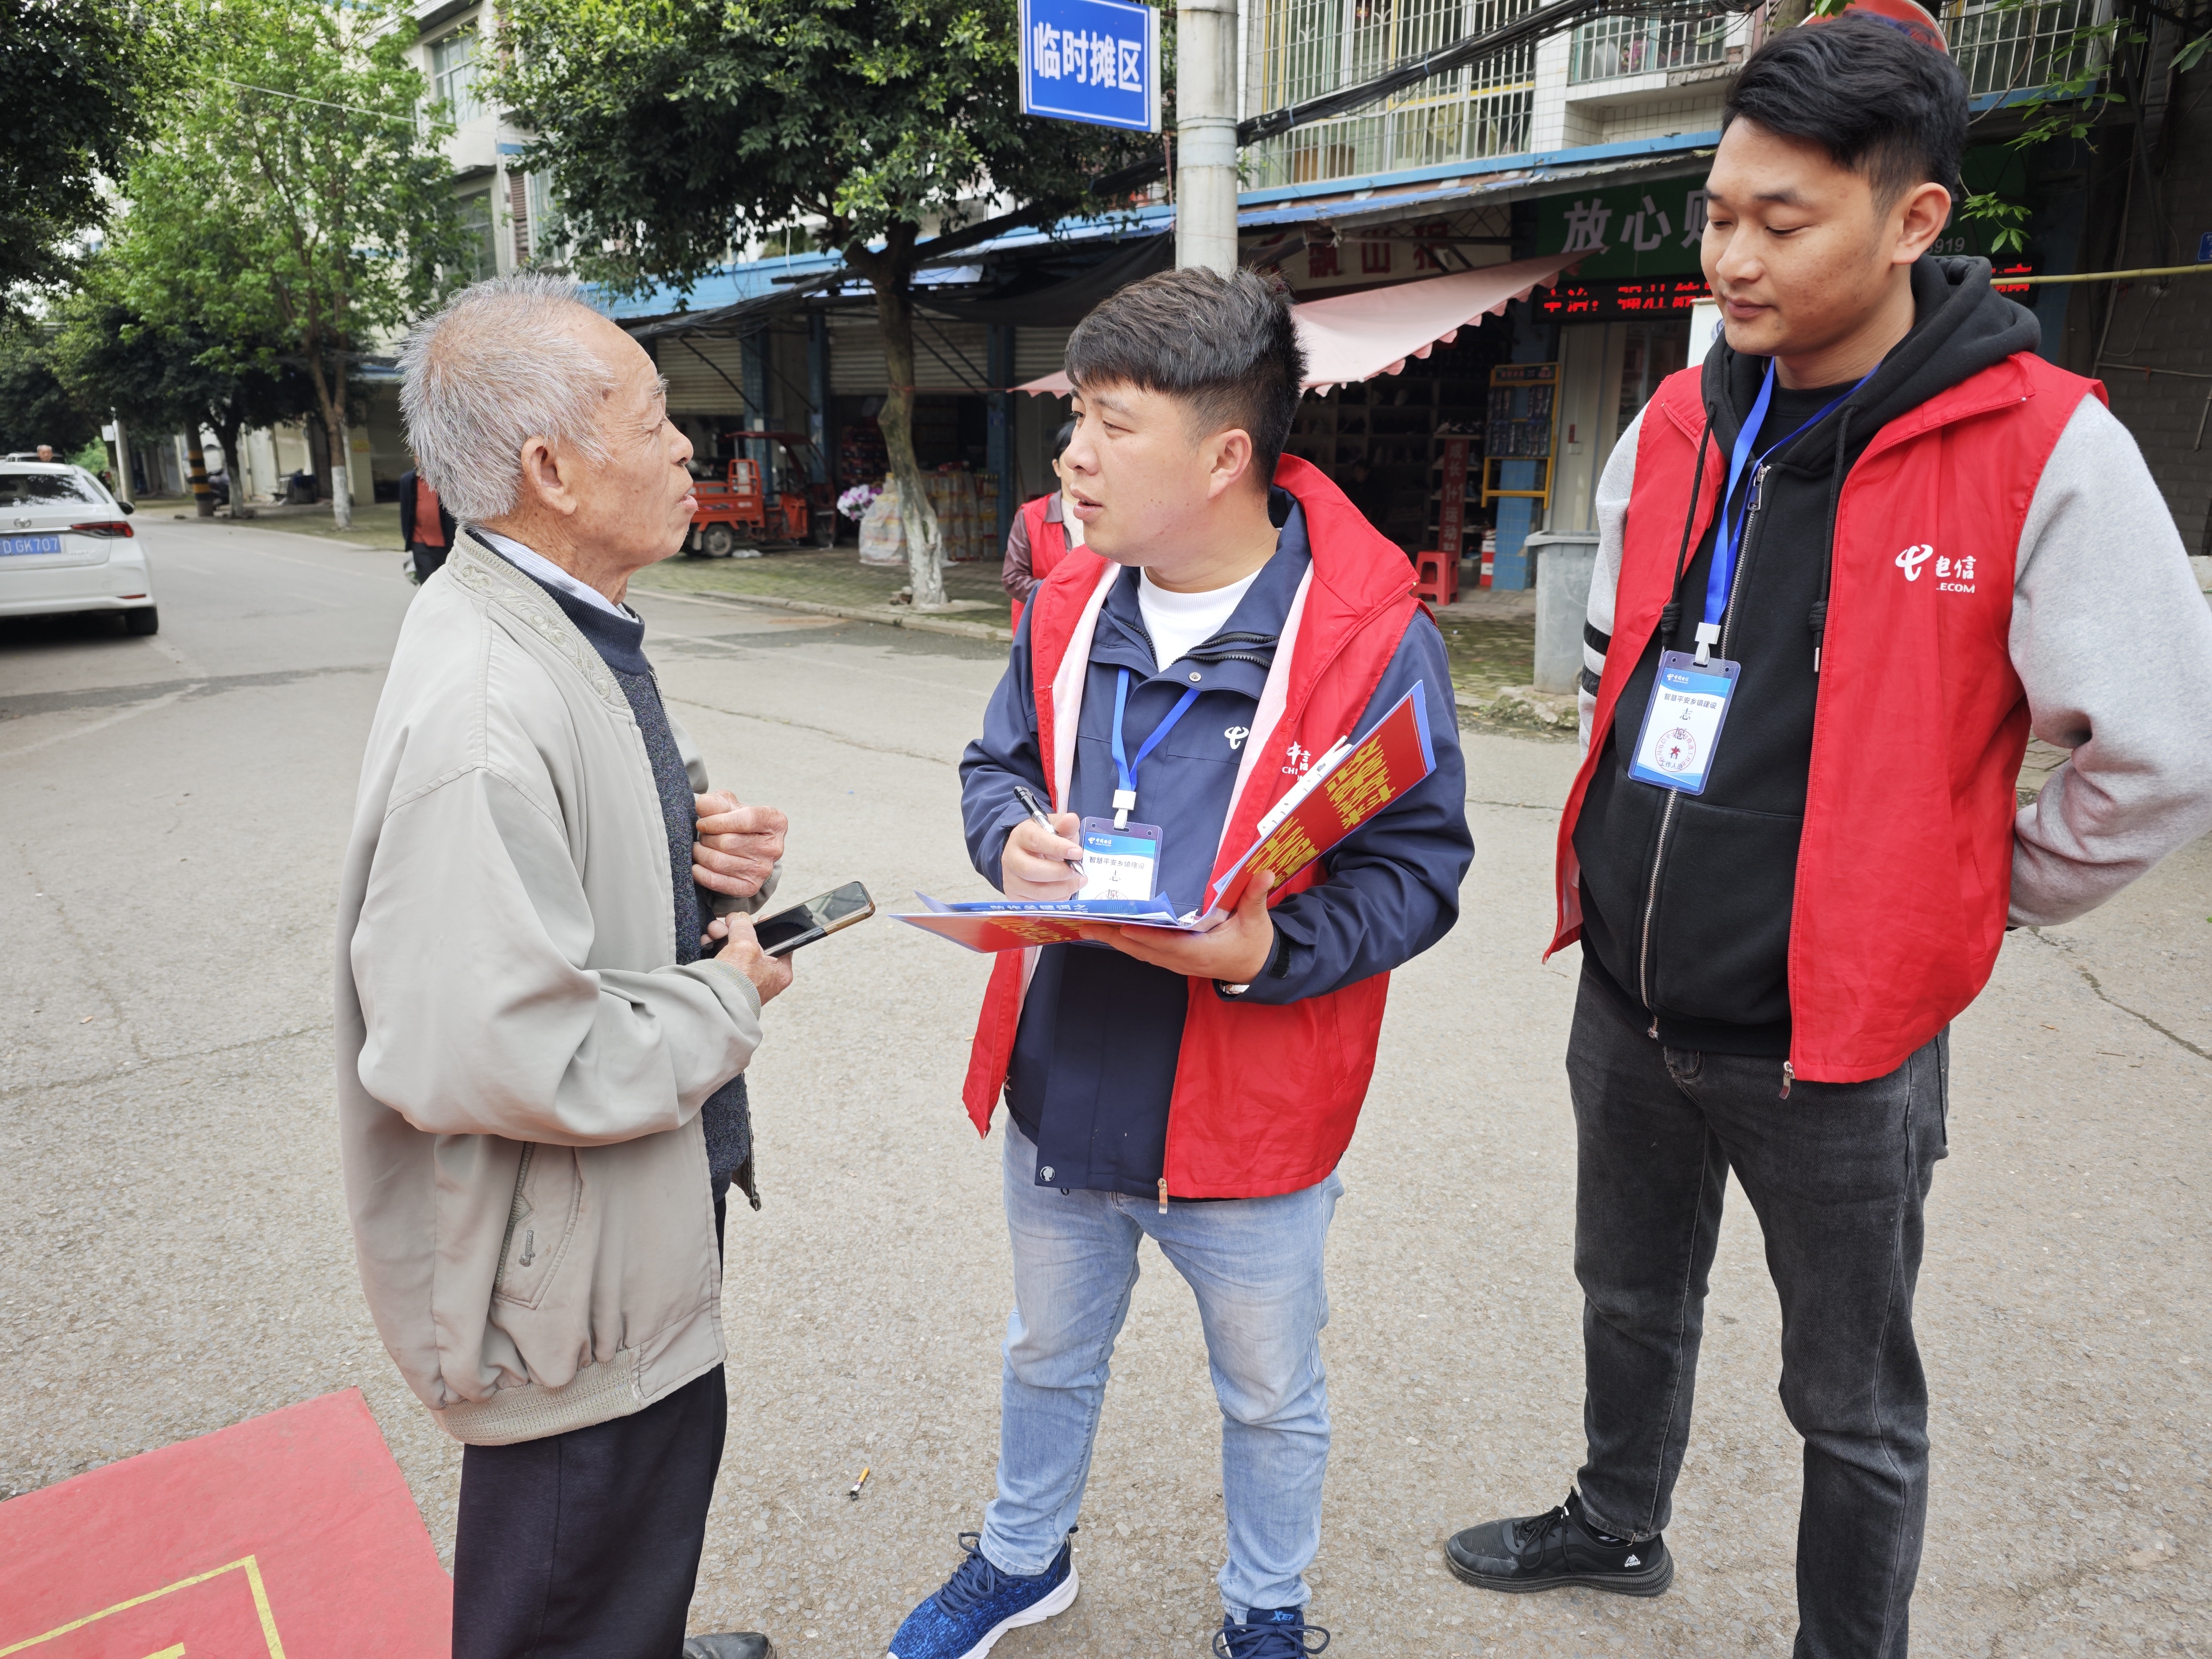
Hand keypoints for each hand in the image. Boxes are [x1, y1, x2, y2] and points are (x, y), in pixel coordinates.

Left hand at [693, 790, 786, 897]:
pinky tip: (697, 865)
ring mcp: (763, 870)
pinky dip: (699, 872)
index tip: (702, 823)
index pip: (746, 819)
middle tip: (703, 836)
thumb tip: (703, 804)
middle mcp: (773, 848)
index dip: (718, 821)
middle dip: (707, 837)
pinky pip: (715, 881)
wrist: (745, 849)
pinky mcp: (749, 887)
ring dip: (700, 854)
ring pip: (718, 861)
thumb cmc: (737, 823)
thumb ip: (715, 802)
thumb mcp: (729, 805)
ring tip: (699, 848)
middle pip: (728, 842)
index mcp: (775, 822)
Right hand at [712, 910, 793, 1004]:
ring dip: (723, 937)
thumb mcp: (745, 946)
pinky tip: (707, 942)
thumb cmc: (737, 984)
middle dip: (737, 930)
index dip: (767, 928)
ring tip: (714, 932)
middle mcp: (765, 978)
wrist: (714, 1004)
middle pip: (753, 944)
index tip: (758, 919)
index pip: (780, 943)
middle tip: (728, 922)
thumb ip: (744, 928)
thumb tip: (741, 920)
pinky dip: (716, 950)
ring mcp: (746, 981)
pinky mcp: (729, 983)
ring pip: (736, 950)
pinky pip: (725, 960)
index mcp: (779, 971)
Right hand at [1001, 811, 1083, 900]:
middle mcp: (1010, 858)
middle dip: (1059, 873)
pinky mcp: (1015, 896)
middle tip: (1078, 871)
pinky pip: (1038, 904)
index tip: (1077, 852)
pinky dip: (1057, 899)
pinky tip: (1066, 890)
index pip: (1036, 841)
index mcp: (1021, 836)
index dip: (1058, 847)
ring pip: (1036, 891)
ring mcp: (1011, 879)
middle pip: (1031, 870)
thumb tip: (1071, 819)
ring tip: (1078, 881)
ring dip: (1062, 889)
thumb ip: (1065, 824)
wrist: (1029, 854)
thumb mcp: (1055, 828)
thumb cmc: (1045, 840)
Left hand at [1078, 872, 1276, 982]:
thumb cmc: (1254, 943)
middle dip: (1114, 937)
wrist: (1257, 968)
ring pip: (1141, 953)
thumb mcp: (1257, 919)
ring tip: (1089, 928)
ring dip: (1115, 941)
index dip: (1143, 935)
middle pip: (1143, 949)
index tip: (1121, 926)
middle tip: (1087, 925)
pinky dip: (1127, 944)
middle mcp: (1184, 960)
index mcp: (1202, 951)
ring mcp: (1178, 963)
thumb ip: (1255, 896)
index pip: (1167, 943)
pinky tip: (1111, 934)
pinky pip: (1146, 953)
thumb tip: (1264, 872)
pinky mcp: (1175, 961)